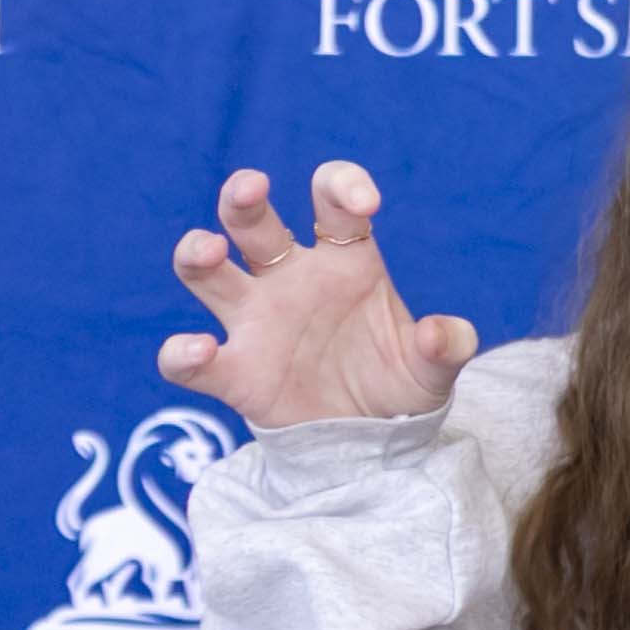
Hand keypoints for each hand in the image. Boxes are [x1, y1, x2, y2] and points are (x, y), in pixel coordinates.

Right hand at [161, 161, 477, 430]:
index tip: (366, 204)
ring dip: (195, 251)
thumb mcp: (435, 368)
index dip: (342, 187)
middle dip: (242, 196)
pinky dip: (182, 354)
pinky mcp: (234, 372)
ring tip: (209, 249)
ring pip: (205, 272)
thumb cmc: (398, 383)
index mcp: (344, 260)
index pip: (333, 203)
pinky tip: (200, 351)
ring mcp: (256, 322)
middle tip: (253, 185)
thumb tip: (440, 333)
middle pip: (251, 222)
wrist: (374, 443)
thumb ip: (448, 347)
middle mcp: (291, 279)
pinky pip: (189, 361)